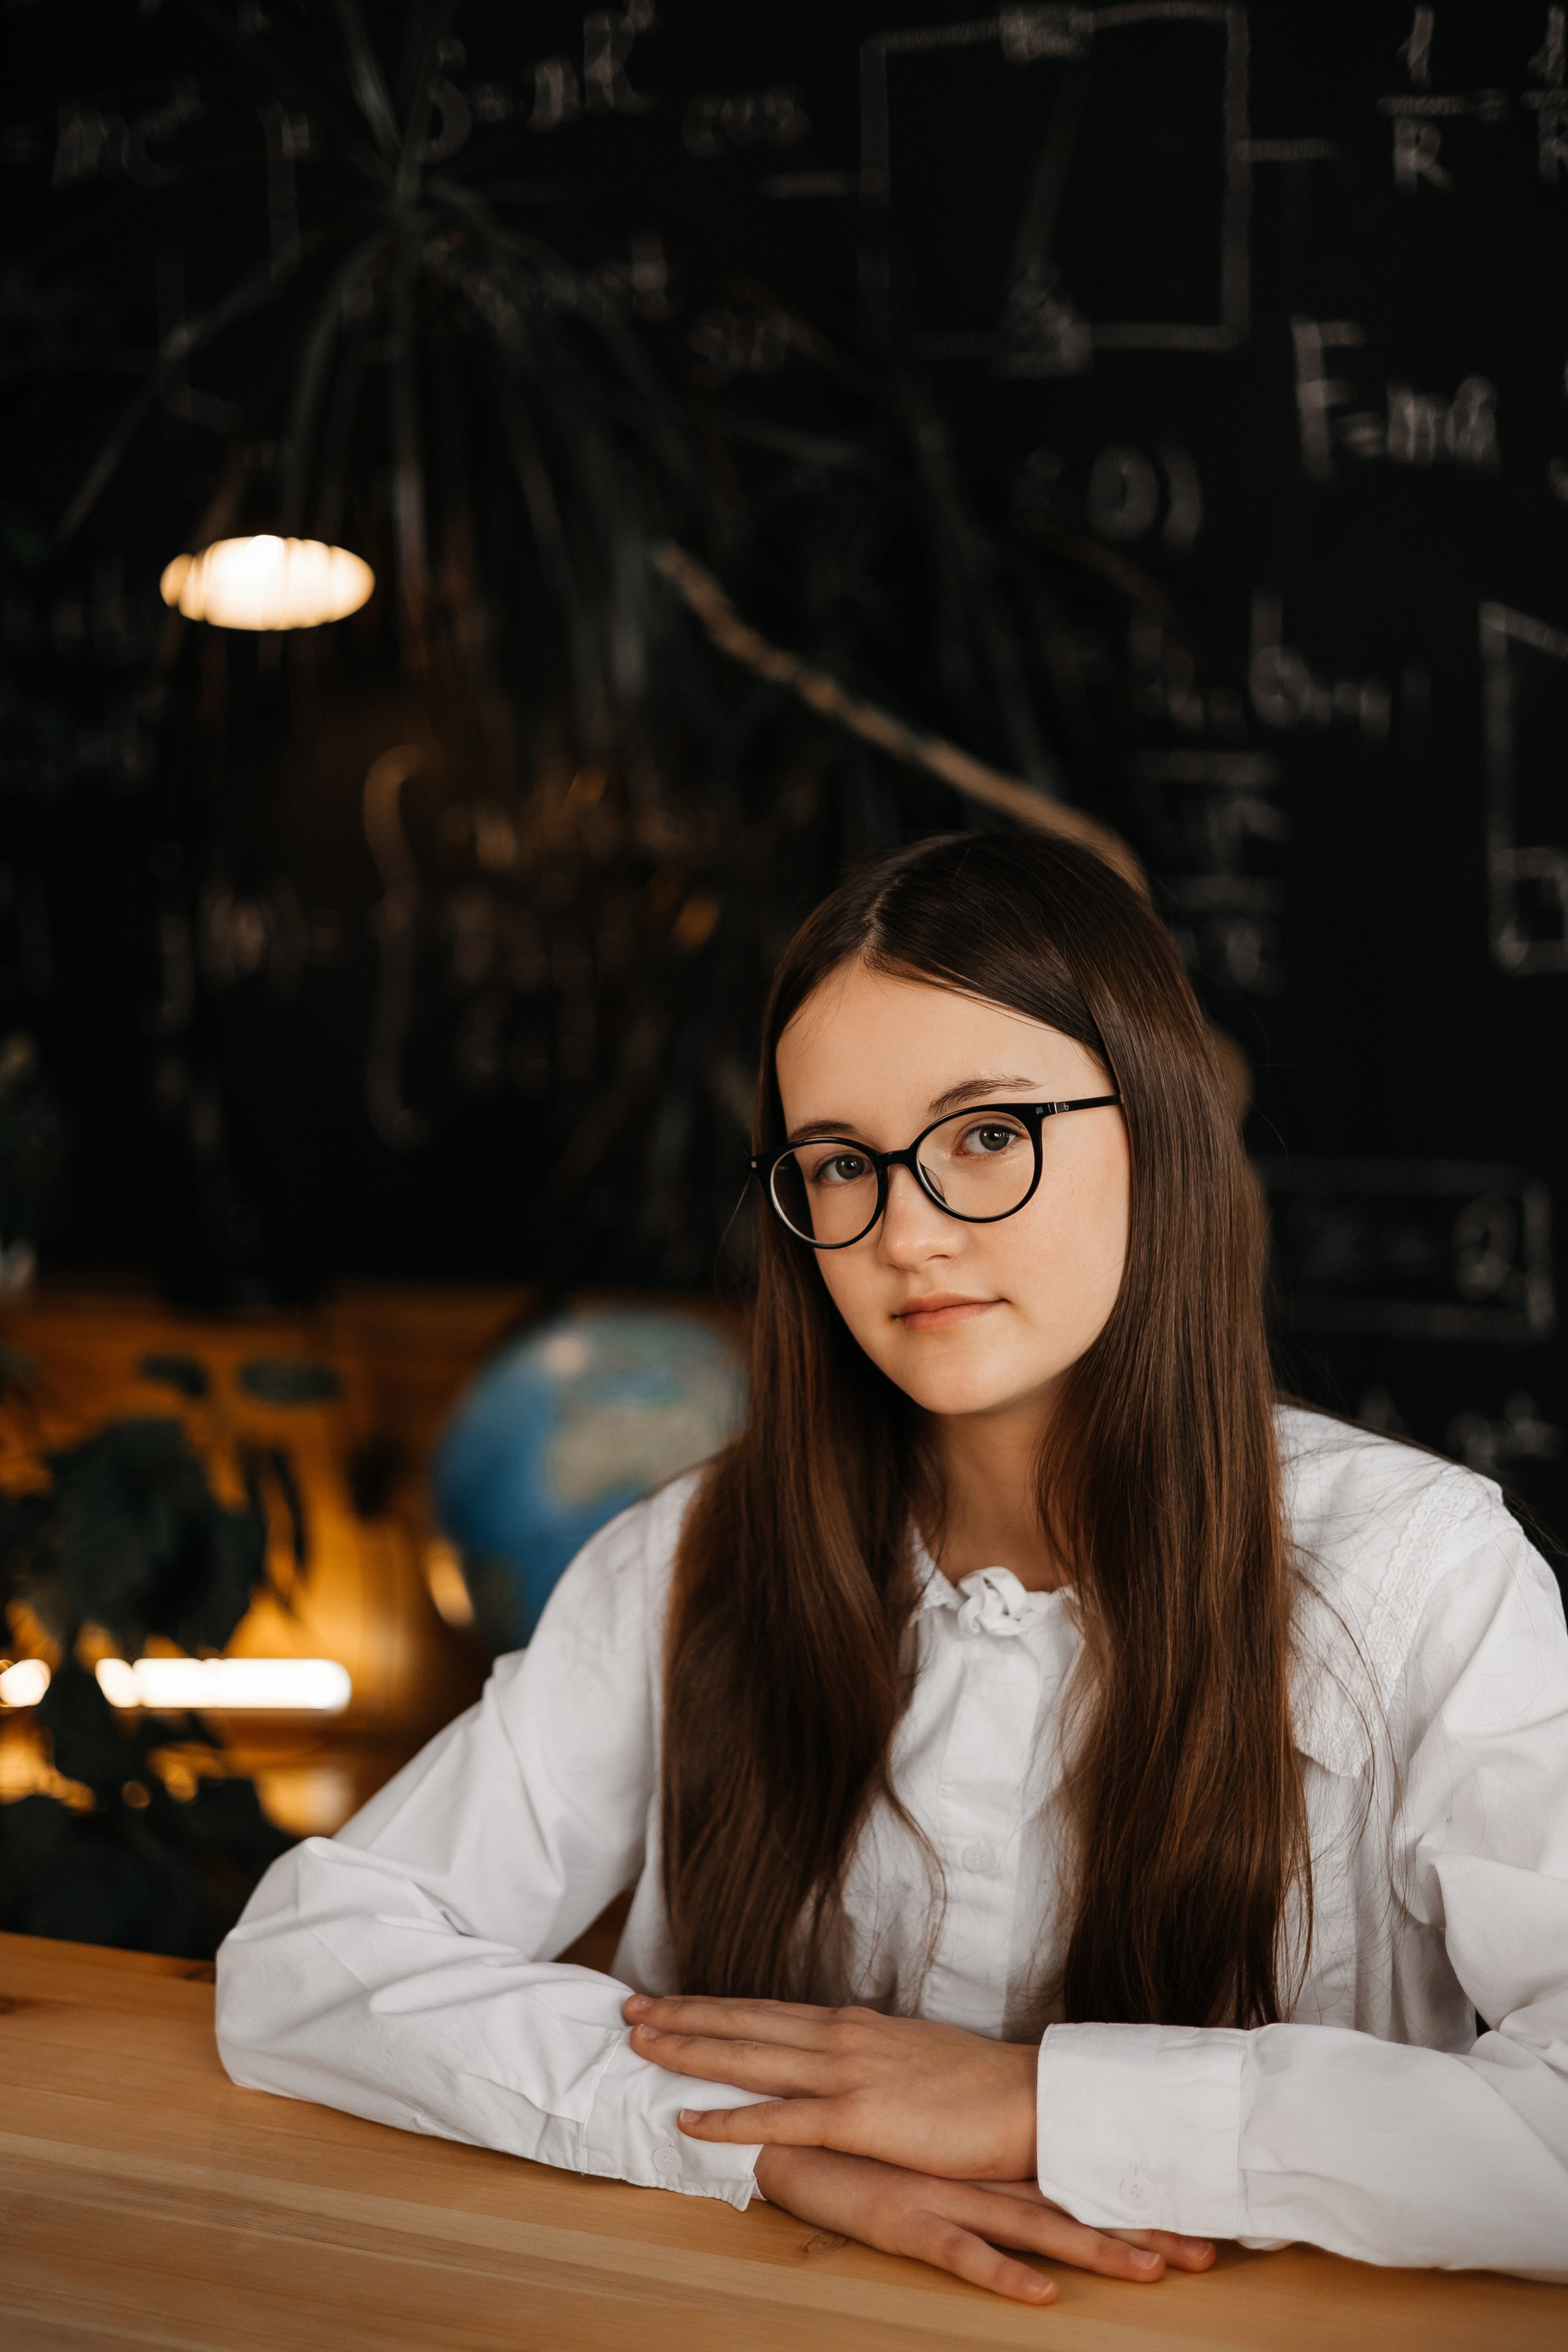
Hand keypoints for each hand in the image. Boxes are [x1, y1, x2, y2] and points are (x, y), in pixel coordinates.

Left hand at [623, 1993, 1035, 2177]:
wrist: (1029, 2098)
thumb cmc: (977, 2087)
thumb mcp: (912, 2055)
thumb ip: (870, 2054)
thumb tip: (843, 2051)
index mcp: (853, 2025)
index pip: (766, 2010)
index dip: (713, 2005)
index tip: (668, 2000)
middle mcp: (840, 2038)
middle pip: (745, 2022)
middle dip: (684, 2015)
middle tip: (629, 2008)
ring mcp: (846, 2074)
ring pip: (749, 2056)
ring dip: (690, 2049)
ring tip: (640, 2043)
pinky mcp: (858, 2117)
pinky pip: (779, 2118)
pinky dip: (728, 2117)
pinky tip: (689, 2118)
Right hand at [751, 2145, 1214, 2305]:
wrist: (778, 2120)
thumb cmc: (849, 2137)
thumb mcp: (916, 2146)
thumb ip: (962, 2154)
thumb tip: (1007, 2161)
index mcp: (981, 2155)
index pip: (1070, 2174)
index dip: (1130, 2193)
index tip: (1195, 2206)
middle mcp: (975, 2172)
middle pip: (1069, 2202)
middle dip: (1138, 2226)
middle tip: (1206, 2251)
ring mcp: (944, 2195)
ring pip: (1032, 2225)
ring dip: (1095, 2247)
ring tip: (1154, 2269)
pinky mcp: (905, 2218)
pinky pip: (961, 2253)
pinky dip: (1003, 2274)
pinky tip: (1043, 2295)